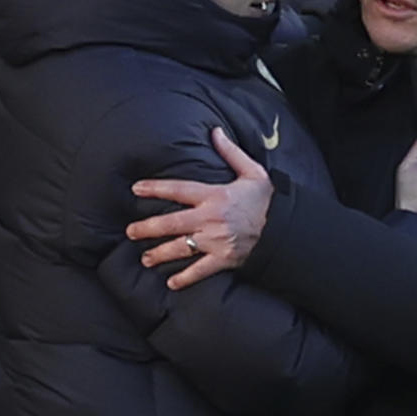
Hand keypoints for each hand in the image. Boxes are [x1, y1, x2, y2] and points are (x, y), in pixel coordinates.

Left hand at [127, 128, 272, 290]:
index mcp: (214, 196)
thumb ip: (230, 152)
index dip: (155, 189)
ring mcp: (216, 241)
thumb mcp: (252, 171)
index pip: (178, 190)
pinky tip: (171, 284)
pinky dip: (186, 278)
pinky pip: (201, 271)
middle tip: (131, 231)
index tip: (136, 189)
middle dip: (148, 228)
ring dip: (160, 253)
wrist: (285, 228)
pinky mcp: (224, 259)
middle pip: (172, 223)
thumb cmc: (267, 200)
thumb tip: (214, 131)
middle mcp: (211, 219)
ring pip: (181, 248)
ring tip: (145, 258)